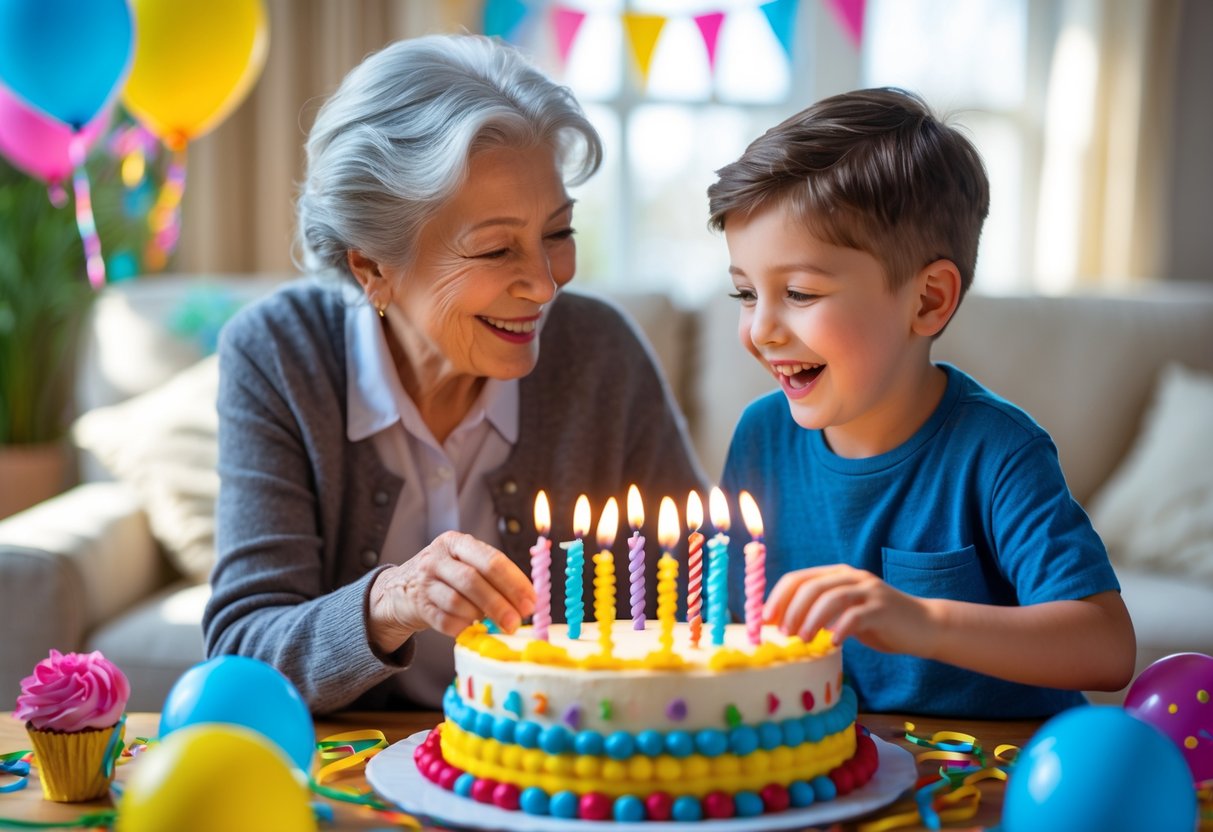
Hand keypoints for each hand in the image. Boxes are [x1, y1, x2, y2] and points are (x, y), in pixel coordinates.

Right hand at [368, 531, 535, 653]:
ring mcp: (424, 581)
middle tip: (516, 622)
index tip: (530, 602)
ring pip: (458, 601)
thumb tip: (526, 601)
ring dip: (480, 616)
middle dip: (499, 604)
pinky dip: (462, 627)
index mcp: (457, 542)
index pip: (492, 560)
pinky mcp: (417, 604)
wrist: (399, 589)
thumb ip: (492, 577)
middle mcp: (438, 557)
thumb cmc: (445, 577)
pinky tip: (471, 628)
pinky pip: (444, 620)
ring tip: (493, 624)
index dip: (515, 583)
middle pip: (474, 580)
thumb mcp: (465, 564)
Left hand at [763, 564, 933, 654]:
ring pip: (831, 598)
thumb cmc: (879, 623)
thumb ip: (821, 614)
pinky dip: (839, 628)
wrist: (925, 626)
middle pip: (812, 587)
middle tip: (783, 634)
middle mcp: (851, 577)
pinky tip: (832, 643)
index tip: (765, 620)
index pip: (798, 578)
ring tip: (803, 640)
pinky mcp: (883, 608)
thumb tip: (782, 628)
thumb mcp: (846, 614)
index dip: (778, 598)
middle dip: (792, 610)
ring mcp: (869, 591)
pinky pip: (855, 615)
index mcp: (837, 575)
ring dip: (811, 620)